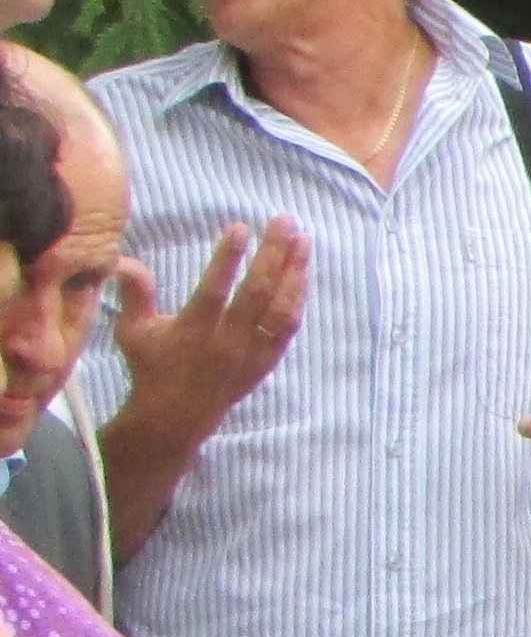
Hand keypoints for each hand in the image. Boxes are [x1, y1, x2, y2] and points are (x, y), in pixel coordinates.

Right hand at [115, 218, 309, 420]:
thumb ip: (134, 293)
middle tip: (283, 220)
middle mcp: (226, 343)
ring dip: (295, 272)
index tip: (240, 228)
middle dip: (273, 253)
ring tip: (303, 239)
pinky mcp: (266, 361)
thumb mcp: (133, 331)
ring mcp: (250, 353)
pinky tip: (302, 273)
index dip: (227, 259)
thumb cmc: (151, 366)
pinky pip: (288, 327)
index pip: (214, 291)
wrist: (177, 416)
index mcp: (191, 333)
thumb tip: (123, 259)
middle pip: (257, 293)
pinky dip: (297, 298)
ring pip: (281, 308)